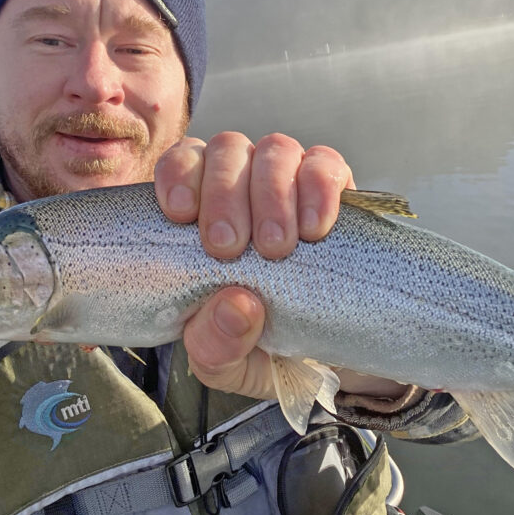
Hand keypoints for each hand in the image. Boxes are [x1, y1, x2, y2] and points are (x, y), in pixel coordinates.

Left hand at [154, 132, 407, 401]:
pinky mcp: (335, 187)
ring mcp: (290, 179)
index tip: (181, 215)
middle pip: (226, 150)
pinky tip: (315, 228)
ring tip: (276, 247)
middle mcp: (242, 182)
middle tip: (228, 247)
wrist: (328, 358)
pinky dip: (319, 188)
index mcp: (200, 210)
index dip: (178, 176)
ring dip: (271, 193)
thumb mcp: (228, 364)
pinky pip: (326, 163)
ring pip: (275, 150)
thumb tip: (237, 304)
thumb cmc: (259, 347)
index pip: (180, 163)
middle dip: (224, 195)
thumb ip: (216, 344)